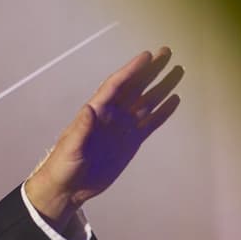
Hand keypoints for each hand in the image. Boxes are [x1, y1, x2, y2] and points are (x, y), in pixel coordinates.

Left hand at [25, 46, 182, 229]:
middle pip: (135, 87)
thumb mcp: (70, 147)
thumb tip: (90, 109)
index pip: (116, 85)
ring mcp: (122, 127)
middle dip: (150, 71)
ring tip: (177, 71)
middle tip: (167, 52)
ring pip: (146, 101)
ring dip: (161, 87)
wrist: (69, 187)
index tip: (148, 56)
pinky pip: (150, 123)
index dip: (131, 70)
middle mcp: (111, 115)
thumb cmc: (63, 165)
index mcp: (95, 112)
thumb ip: (81, 128)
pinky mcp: (131, 141)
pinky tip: (174, 100)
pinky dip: (162, 112)